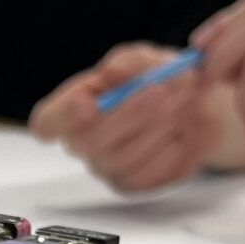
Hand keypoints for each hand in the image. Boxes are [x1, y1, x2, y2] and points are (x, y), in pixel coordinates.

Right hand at [29, 43, 227, 193]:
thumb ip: (130, 61)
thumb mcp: (146, 58)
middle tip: (160, 92)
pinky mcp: (132, 185)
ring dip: (158, 127)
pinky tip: (180, 132)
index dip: (63, 117)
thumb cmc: (159, 80)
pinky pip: (148, 174)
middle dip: (129, 114)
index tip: (88, 104)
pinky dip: (171, 149)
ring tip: (180, 102)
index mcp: (71, 108)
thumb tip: (111, 72)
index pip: (46, 122)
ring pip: (124, 158)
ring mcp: (105, 168)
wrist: (197, 109)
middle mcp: (81, 142)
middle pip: (90, 142)